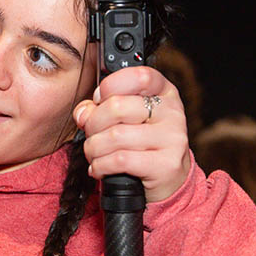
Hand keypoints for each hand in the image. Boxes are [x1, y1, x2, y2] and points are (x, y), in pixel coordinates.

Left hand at [73, 65, 192, 202]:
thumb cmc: (143, 145)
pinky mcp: (166, 165)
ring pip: (115, 136)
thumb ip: (102, 108)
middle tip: (91, 134)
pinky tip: (100, 168)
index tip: (99, 99)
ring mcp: (172, 138)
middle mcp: (172, 112)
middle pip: (117, 106)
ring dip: (94, 148)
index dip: (110, 86)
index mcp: (164, 92)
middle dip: (93, 124)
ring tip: (94, 154)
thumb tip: (83, 113)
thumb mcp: (126, 119)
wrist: (169, 179)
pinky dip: (101, 166)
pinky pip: (120, 160)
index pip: (138, 76)